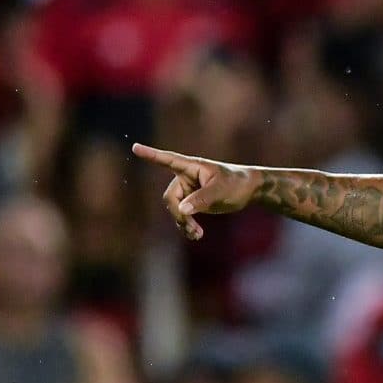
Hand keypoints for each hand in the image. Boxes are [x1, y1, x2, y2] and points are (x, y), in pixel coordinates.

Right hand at [131, 143, 259, 239]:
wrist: (248, 190)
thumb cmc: (236, 183)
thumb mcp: (220, 190)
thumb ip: (201, 198)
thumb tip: (183, 210)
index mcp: (191, 167)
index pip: (168, 159)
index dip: (151, 155)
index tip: (135, 147)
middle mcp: (186, 178)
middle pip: (170, 198)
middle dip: (179, 214)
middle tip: (192, 227)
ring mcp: (188, 191)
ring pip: (175, 209)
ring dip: (183, 223)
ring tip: (197, 234)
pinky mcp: (193, 203)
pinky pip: (182, 215)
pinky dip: (187, 226)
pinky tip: (197, 235)